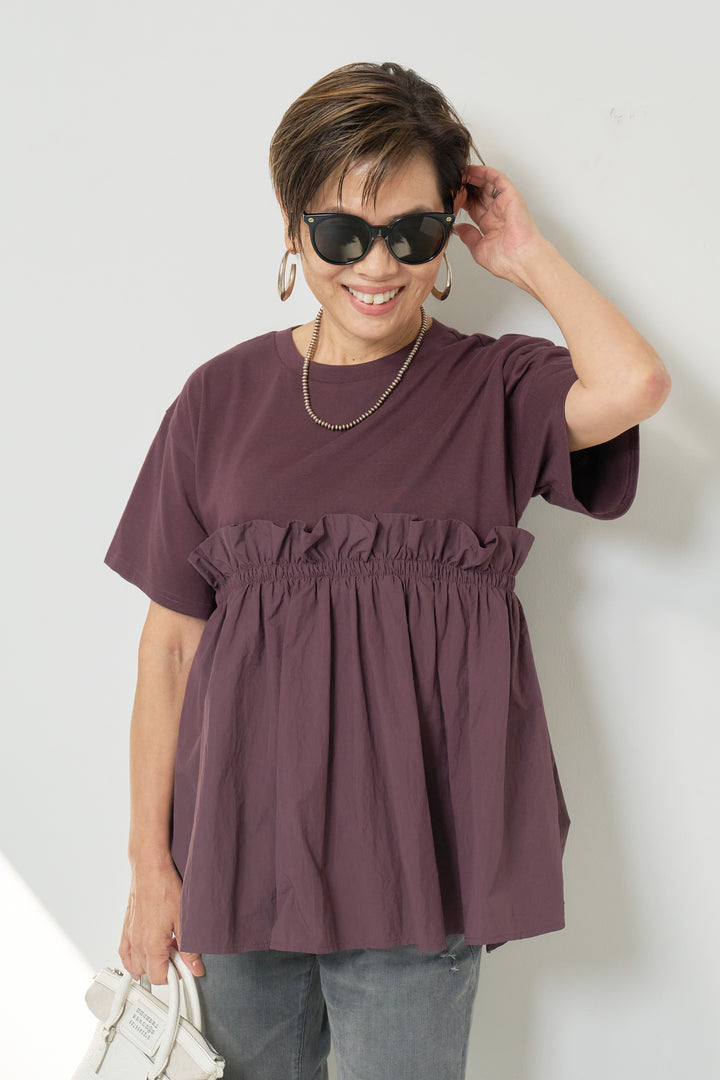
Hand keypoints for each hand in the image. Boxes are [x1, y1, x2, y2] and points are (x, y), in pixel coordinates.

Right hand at [118, 860, 204, 983]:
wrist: (150, 869)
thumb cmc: (165, 888)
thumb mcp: (184, 919)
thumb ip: (190, 949)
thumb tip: (195, 968)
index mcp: (152, 944)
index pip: (159, 977)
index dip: (174, 977)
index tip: (184, 969)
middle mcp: (137, 943)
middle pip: (148, 972)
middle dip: (164, 968)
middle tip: (179, 955)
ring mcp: (129, 935)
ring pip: (135, 965)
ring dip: (150, 963)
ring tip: (166, 951)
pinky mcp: (126, 927)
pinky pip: (124, 953)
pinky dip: (132, 960)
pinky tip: (143, 955)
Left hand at [453, 164, 548, 290]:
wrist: (521, 261)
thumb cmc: (507, 260)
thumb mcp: (478, 249)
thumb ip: (468, 236)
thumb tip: (458, 229)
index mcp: (491, 224)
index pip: (474, 206)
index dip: (462, 198)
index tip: (451, 195)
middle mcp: (498, 212)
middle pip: (479, 192)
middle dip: (466, 185)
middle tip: (453, 180)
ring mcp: (504, 203)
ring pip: (487, 183)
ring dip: (473, 176)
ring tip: (460, 173)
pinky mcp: (511, 196)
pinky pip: (498, 178)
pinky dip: (486, 172)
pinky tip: (473, 170)